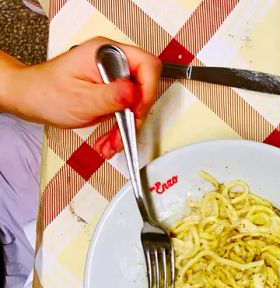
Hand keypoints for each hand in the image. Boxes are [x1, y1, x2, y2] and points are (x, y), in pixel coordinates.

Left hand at [0, 37, 160, 157]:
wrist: (31, 99)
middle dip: (135, 115)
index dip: (147, 90)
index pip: (146, 65)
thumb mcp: (81, 98)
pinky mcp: (111, 89)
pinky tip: (110, 138)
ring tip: (113, 141)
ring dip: (127, 126)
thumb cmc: (46, 93)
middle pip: (144, 86)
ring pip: (137, 102)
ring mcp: (112, 75)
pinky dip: (121, 127)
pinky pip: (126, 109)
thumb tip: (134, 93)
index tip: (137, 110)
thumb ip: (110, 96)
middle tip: (126, 130)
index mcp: (106, 53)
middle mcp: (111, 61)